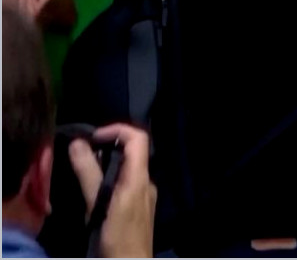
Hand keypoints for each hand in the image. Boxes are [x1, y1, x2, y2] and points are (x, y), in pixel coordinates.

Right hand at [68, 124, 156, 257]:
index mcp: (140, 177)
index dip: (117, 129)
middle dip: (108, 146)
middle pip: (133, 151)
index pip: (138, 138)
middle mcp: (146, 182)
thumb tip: (79, 143)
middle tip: (83, 153)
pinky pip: (128, 182)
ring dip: (107, 163)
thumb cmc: (117, 236)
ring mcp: (145, 194)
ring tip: (84, 170)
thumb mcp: (98, 205)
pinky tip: (94, 190)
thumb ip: (89, 174)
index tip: (93, 137)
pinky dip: (111, 177)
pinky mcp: (139, 205)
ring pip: (128, 167)